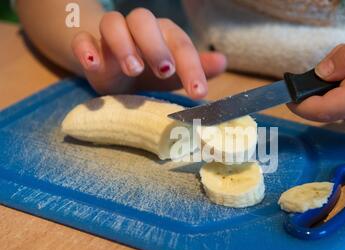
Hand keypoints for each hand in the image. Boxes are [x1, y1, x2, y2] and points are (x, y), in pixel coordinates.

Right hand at [71, 8, 226, 97]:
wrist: (114, 71)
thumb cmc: (150, 71)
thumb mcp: (175, 73)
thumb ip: (196, 67)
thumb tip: (223, 61)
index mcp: (163, 34)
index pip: (180, 43)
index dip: (192, 67)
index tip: (199, 93)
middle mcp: (137, 29)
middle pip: (144, 21)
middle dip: (156, 46)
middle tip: (165, 71)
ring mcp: (110, 36)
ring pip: (112, 24)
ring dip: (123, 45)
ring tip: (133, 69)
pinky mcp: (88, 46)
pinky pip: (82, 40)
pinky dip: (86, 50)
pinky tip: (93, 65)